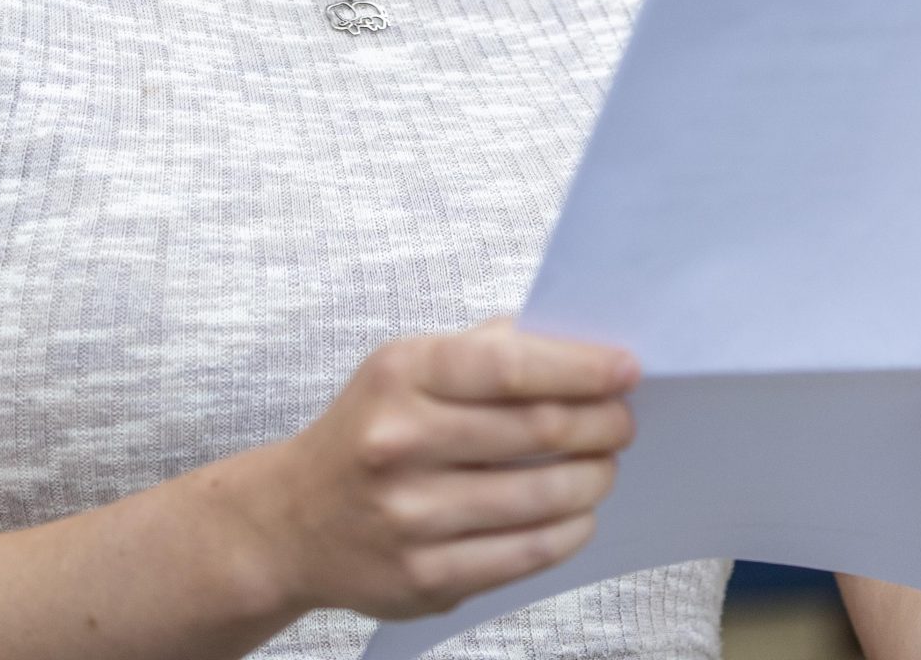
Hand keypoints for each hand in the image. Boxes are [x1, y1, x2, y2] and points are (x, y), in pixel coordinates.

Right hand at [250, 321, 636, 620]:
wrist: (293, 519)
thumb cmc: (369, 428)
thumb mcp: (407, 366)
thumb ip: (484, 349)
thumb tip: (577, 343)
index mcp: (402, 374)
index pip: (511, 366)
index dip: (581, 367)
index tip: (627, 368)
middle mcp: (400, 443)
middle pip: (535, 430)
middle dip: (599, 423)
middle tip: (623, 421)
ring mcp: (411, 516)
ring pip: (538, 497)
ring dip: (592, 478)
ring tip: (605, 465)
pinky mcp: (424, 576)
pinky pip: (522, 555)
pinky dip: (567, 532)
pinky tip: (579, 513)